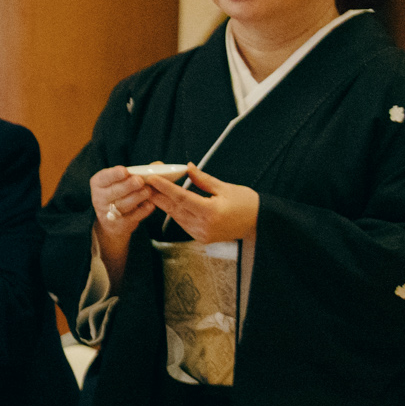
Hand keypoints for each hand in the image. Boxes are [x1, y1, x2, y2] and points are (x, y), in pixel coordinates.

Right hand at [89, 164, 153, 284]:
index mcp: (97, 186)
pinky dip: (145, 211)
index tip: (125, 170)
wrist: (110, 230)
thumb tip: (158, 165)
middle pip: (114, 192)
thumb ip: (139, 173)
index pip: (101, 178)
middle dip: (129, 186)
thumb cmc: (121, 201)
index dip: (113, 175)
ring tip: (149, 193)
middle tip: (141, 182)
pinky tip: (150, 206)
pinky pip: (135, 217)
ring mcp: (107, 215)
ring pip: (124, 204)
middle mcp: (98, 200)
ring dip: (139, 198)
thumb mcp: (123, 185)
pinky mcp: (119, 227)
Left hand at [136, 163, 260, 247]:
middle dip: (158, 195)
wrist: (260, 223)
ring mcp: (201, 234)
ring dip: (164, 204)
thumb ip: (203, 180)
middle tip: (145, 184)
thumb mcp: (226, 188)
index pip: (181, 198)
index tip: (152, 179)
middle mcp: (203, 225)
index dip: (164, 188)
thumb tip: (188, 167)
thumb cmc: (247, 203)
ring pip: (176, 217)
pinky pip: (182, 223)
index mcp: (211, 211)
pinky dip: (175, 213)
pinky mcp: (201, 238)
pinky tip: (167, 204)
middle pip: (174, 208)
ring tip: (152, 191)